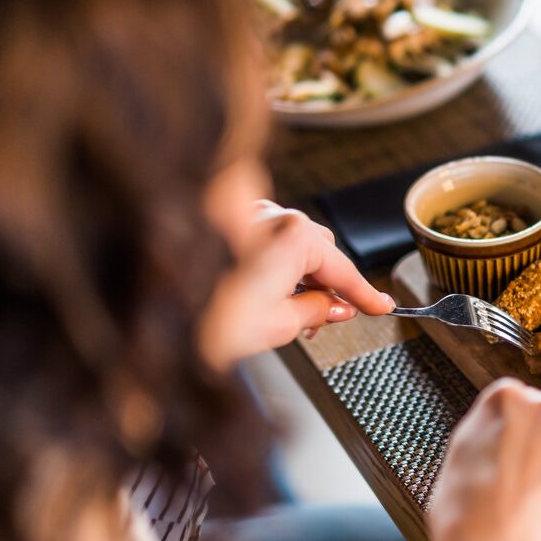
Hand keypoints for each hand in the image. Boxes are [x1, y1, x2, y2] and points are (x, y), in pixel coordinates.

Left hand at [199, 203, 392, 369]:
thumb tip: (336, 307)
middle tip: (329, 319)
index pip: (343, 270)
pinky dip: (277, 263)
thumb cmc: (207, 314)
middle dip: (328, 285)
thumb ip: (317, 310)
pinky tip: (268, 292)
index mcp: (294, 237)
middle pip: (320, 251)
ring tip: (292, 313)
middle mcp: (273, 217)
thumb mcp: (278, 324)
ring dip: (301, 276)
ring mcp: (248, 216)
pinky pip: (267, 238)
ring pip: (293, 243)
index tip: (382, 305)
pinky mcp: (227, 222)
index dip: (366, 294)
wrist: (158, 311)